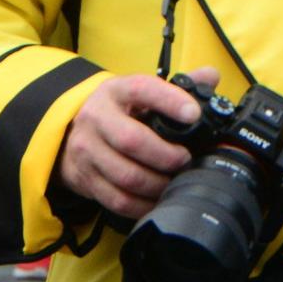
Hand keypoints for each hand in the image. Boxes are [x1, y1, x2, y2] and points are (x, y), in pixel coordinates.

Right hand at [56, 66, 218, 218]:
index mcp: (116, 92)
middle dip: (166, 155)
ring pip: (126, 175)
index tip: (193, 114)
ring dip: (158, 184)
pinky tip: (157, 199)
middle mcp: (97, 118)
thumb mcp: (140, 93)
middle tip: (186, 159)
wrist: (71, 131)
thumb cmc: (118, 112)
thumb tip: (211, 76)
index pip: (142, 89)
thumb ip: (177, 85)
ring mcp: (87, 150)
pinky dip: (143, 205)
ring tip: (175, 182)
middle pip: (132, 140)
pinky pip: (117, 199)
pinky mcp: (84, 178)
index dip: (169, 101)